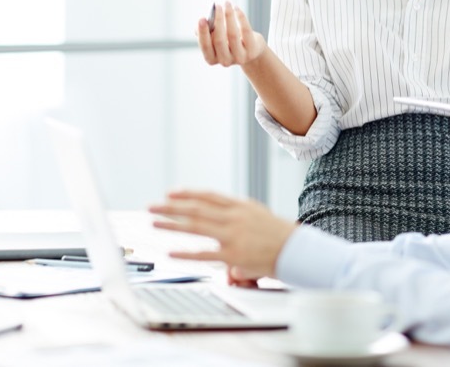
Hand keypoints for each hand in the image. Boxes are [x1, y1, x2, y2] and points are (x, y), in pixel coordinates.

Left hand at [149, 190, 297, 280]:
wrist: (297, 249)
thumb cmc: (279, 235)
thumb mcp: (257, 216)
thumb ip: (237, 217)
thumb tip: (220, 223)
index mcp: (240, 205)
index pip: (208, 196)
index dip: (187, 194)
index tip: (170, 194)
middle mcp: (234, 217)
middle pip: (196, 208)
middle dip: (170, 207)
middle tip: (152, 206)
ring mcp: (233, 235)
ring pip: (196, 226)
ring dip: (172, 224)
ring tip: (154, 223)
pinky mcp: (234, 255)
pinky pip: (205, 253)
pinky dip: (186, 252)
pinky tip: (171, 252)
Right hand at [198, 2, 266, 67]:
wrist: (249, 49)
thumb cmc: (227, 41)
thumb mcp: (215, 38)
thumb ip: (207, 31)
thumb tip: (203, 22)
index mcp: (212, 59)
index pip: (206, 47)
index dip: (203, 33)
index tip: (202, 18)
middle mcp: (225, 61)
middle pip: (219, 40)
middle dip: (217, 21)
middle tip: (217, 6)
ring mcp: (240, 57)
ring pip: (233, 34)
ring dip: (229, 16)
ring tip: (227, 3)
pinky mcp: (252, 50)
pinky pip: (246, 31)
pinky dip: (241, 17)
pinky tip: (236, 8)